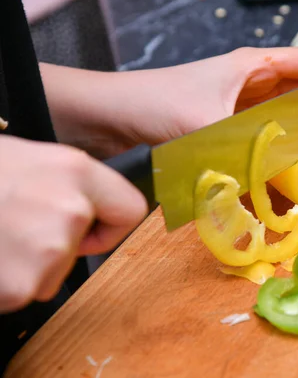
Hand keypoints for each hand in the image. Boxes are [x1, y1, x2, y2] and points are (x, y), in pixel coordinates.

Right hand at [0, 136, 146, 311]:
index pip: (131, 210)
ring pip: (52, 273)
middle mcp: (70, 209)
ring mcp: (46, 251)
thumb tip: (96, 213)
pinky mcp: (19, 286)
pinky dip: (3, 281)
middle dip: (55, 243)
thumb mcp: (33, 160)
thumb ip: (73, 185)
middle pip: (83, 248)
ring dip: (25, 263)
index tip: (88, 226)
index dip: (108, 224)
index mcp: (76, 171)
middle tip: (12, 222)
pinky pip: (22, 291)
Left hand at [40, 46, 297, 158]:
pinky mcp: (225, 130)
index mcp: (253, 66)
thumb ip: (251, 153)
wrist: (108, 116)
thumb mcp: (210, 126)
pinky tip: (291, 170)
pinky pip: (265, 138)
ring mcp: (238, 108)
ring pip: (287, 117)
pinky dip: (281, 151)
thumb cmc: (155, 104)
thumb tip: (288, 182)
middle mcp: (251, 84)